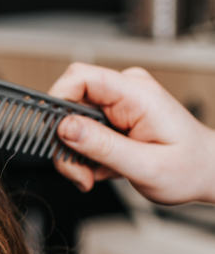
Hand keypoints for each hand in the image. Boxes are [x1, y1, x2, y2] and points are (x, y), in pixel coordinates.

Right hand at [48, 62, 214, 204]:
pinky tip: (101, 169)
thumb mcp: (144, 165)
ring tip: (92, 176)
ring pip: (71, 125)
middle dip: (66, 145)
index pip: (81, 77)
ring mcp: (118, 104)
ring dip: (74, 156)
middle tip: (79, 173)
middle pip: (69, 106)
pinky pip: (81, 134)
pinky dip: (84, 157)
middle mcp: (125, 93)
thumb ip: (102, 146)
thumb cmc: (187, 167)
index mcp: (137, 94)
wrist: (205, 171)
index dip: (57, 101)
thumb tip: (65, 128)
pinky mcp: (113, 118)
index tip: (53, 136)